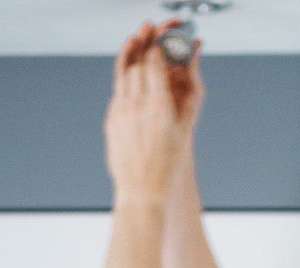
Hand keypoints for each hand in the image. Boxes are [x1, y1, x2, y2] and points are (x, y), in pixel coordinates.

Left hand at [104, 33, 188, 202]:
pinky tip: (131, 83)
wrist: (142, 191)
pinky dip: (125, 84)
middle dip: (143, 51)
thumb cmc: (167, 165)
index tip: (160, 45)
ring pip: (123, 76)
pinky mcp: (111, 122)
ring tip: (137, 53)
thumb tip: (188, 76)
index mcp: (159, 106)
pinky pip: (117, 94)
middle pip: (137, 65)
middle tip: (148, 43)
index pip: (154, 63)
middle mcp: (137, 106)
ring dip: (131, 63)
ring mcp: (121, 113)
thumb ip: (185, 98)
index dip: (156, 49)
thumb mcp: (184, 130)